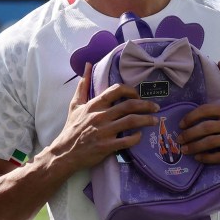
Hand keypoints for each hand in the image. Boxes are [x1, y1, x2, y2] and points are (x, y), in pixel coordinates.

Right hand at [44, 63, 160, 171]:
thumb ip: (83, 85)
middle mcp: (100, 116)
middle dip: (146, 105)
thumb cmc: (72, 128)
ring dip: (147, 120)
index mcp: (94, 105)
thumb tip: (88, 66)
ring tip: (154, 120)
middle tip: (155, 107)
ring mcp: (104, 132)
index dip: (131, 90)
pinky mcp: (107, 146)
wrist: (64, 153)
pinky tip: (140, 135)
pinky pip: (127, 141)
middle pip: (129, 106)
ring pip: (131, 121)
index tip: (137, 96)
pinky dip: (137, 137)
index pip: (116, 90)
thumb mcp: (75, 104)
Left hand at [177, 61, 219, 165]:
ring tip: (184, 150)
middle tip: (179, 139)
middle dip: (189, 134)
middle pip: (206, 128)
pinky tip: (198, 158)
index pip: (206, 110)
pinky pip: (219, 156)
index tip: (181, 124)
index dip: (191, 117)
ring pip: (210, 143)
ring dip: (194, 147)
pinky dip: (206, 158)